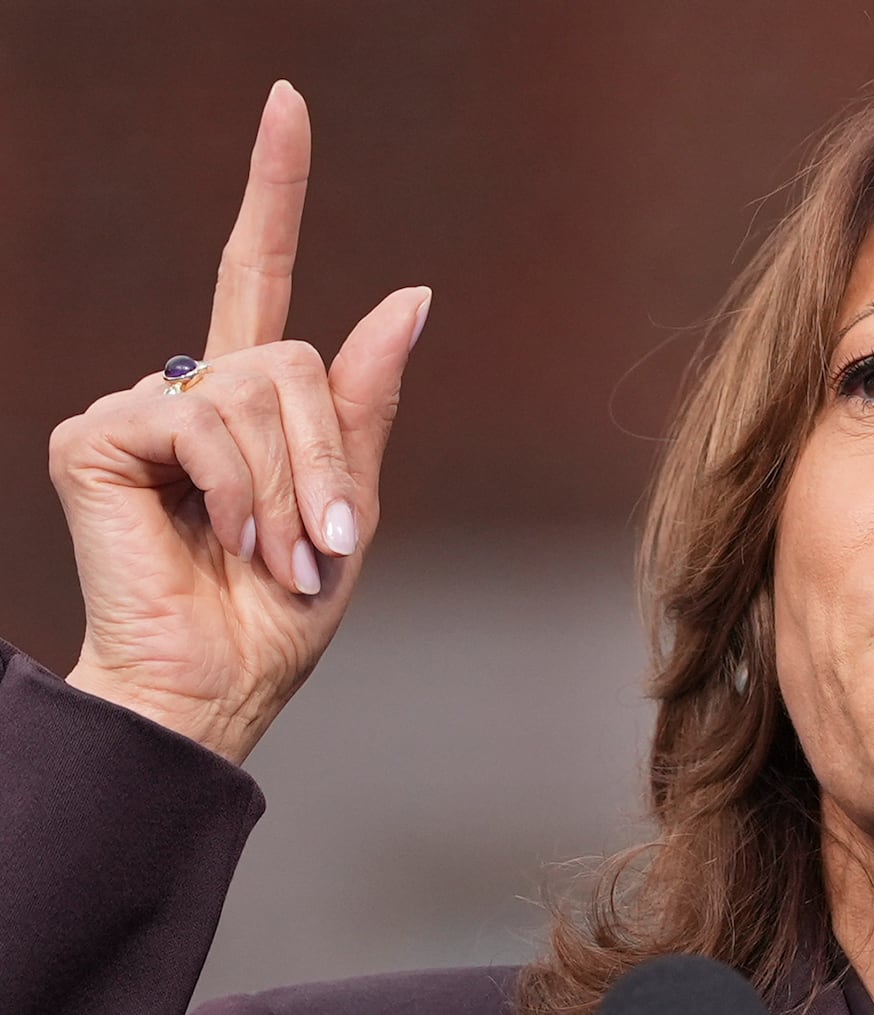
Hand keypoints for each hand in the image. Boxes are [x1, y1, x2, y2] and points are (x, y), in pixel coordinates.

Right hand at [49, 82, 430, 762]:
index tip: (286, 104)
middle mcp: (192, 391)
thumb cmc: (284, 608)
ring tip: (277, 556)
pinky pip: (199, 422)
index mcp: (253, 402)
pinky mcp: (94, 436)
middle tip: (322, 546)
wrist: (222, 680)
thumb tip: (411, 290)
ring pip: (254, 388)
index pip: (260, 273)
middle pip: (288, 359)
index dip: (274, 190)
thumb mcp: (352, 501)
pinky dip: (236, 490)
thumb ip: (366, 399)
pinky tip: (224, 541)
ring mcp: (140, 409)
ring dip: (289, 487)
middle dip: (326, 459)